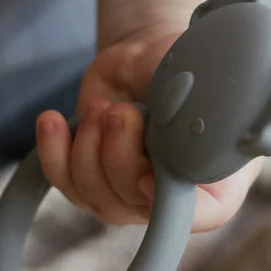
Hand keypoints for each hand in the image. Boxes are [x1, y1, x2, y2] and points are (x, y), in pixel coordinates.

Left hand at [35, 28, 263, 232]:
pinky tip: (53, 120)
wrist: (147, 57)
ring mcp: (127, 192)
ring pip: (93, 194)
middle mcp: (172, 192)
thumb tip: (169, 125)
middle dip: (119, 154)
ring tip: (101, 106)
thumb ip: (191, 104)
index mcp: (217, 170)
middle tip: (121, 111)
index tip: (150, 177)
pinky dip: (53, 150)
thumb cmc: (181, 65)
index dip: (179, 208)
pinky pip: (62, 181)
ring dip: (89, 145)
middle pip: (136, 204)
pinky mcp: (90, 178)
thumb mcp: (194, 74)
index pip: (207, 212)